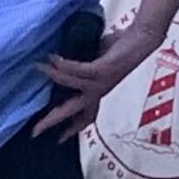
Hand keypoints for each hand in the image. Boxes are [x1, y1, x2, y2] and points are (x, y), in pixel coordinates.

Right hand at [32, 8, 163, 139]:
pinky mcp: (104, 70)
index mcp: (98, 91)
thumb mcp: (95, 60)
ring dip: (55, 77)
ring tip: (38, 67)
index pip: (84, 117)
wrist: (142, 38)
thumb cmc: (118, 48)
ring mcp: (102, 82)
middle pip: (75, 113)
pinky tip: (53, 59)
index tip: (58, 140)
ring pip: (73, 86)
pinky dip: (65, 66)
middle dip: (54, 121)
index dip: (72, 129)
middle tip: (36, 130)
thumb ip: (80, 67)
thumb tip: (56, 62)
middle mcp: (99, 91)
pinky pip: (80, 70)